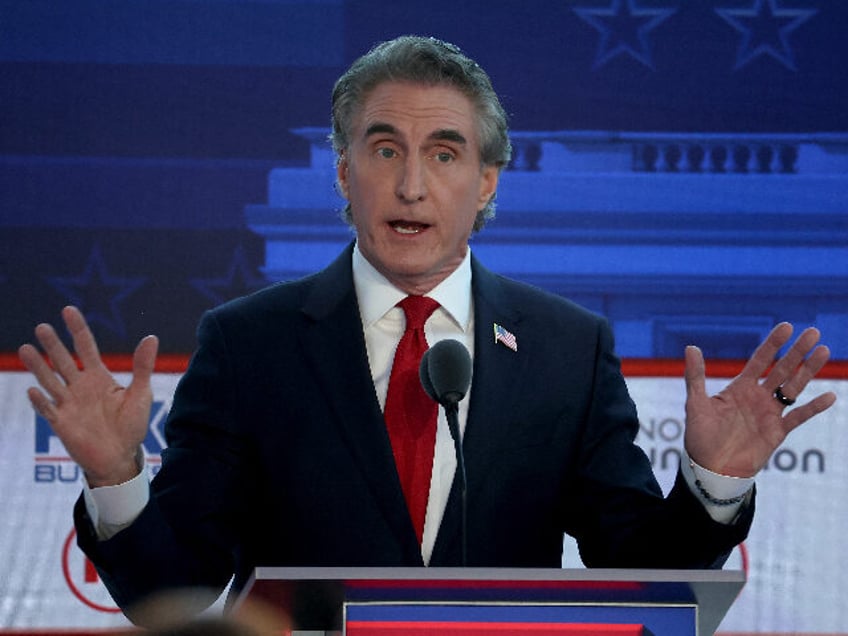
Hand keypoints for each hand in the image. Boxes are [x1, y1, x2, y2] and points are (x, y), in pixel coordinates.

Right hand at [18, 306, 158, 486]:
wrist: (120, 456)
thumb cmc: (131, 425)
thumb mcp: (140, 394)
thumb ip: (142, 366)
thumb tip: (151, 336)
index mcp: (98, 377)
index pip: (85, 347)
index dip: (77, 329)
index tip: (68, 310)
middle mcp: (80, 387)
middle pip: (63, 360)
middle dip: (53, 345)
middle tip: (42, 327)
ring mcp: (68, 404)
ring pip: (50, 380)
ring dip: (39, 366)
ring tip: (26, 348)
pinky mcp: (62, 423)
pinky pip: (49, 410)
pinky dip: (42, 401)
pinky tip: (34, 390)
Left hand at [683, 322, 835, 477]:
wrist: (710, 468)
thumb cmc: (700, 436)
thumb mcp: (695, 404)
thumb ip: (696, 376)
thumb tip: (690, 347)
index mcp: (739, 388)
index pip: (760, 360)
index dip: (773, 344)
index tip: (787, 326)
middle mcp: (758, 397)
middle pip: (781, 369)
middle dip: (797, 351)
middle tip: (813, 332)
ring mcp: (770, 414)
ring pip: (794, 388)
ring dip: (808, 370)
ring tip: (824, 351)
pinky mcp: (778, 432)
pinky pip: (798, 417)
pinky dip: (813, 408)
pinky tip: (829, 396)